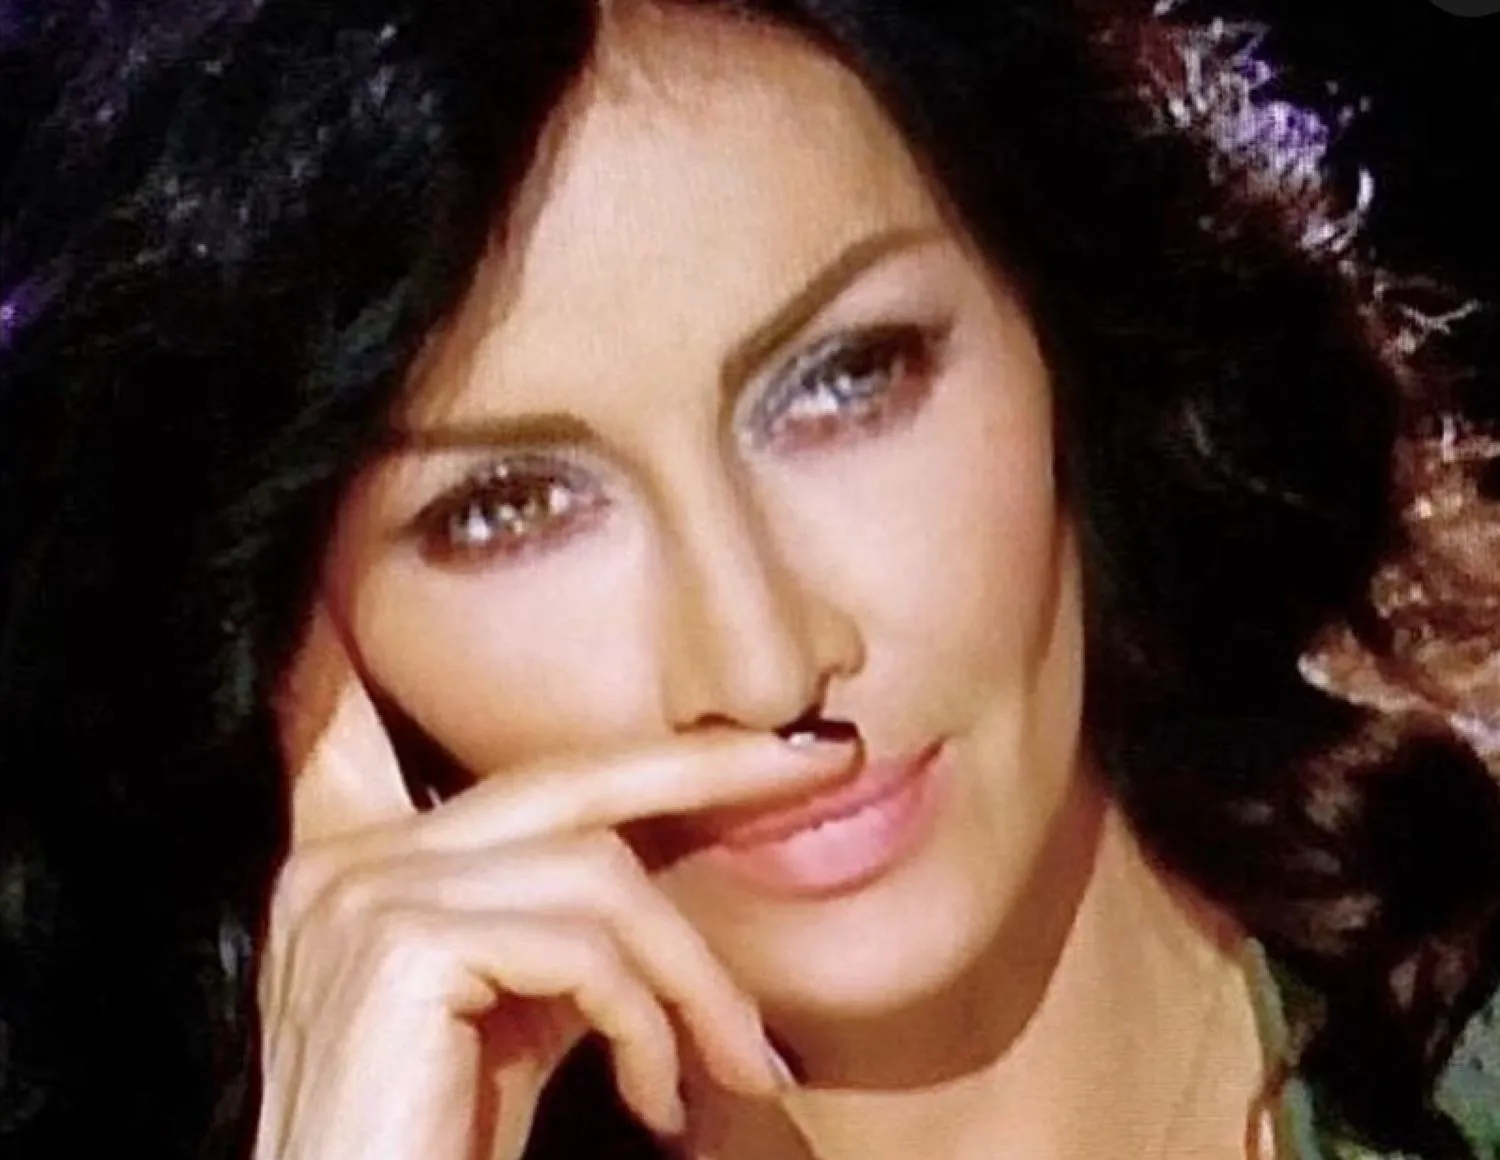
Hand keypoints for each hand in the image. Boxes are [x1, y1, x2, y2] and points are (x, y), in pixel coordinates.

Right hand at [253, 607, 853, 1159]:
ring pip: (600, 876)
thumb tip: (657, 871)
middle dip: (707, 767)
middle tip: (820, 763)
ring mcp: (360, 893)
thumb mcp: (516, 1004)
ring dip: (695, 979)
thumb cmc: (445, 1136)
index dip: (415, 652)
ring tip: (732, 1066)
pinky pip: (585, 945)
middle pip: (568, 776)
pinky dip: (650, 1022)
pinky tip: (658, 1099)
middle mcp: (339, 857)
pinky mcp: (397, 946)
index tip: (451, 597)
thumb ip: (557, 918)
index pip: (386, 721)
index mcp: (352, 857)